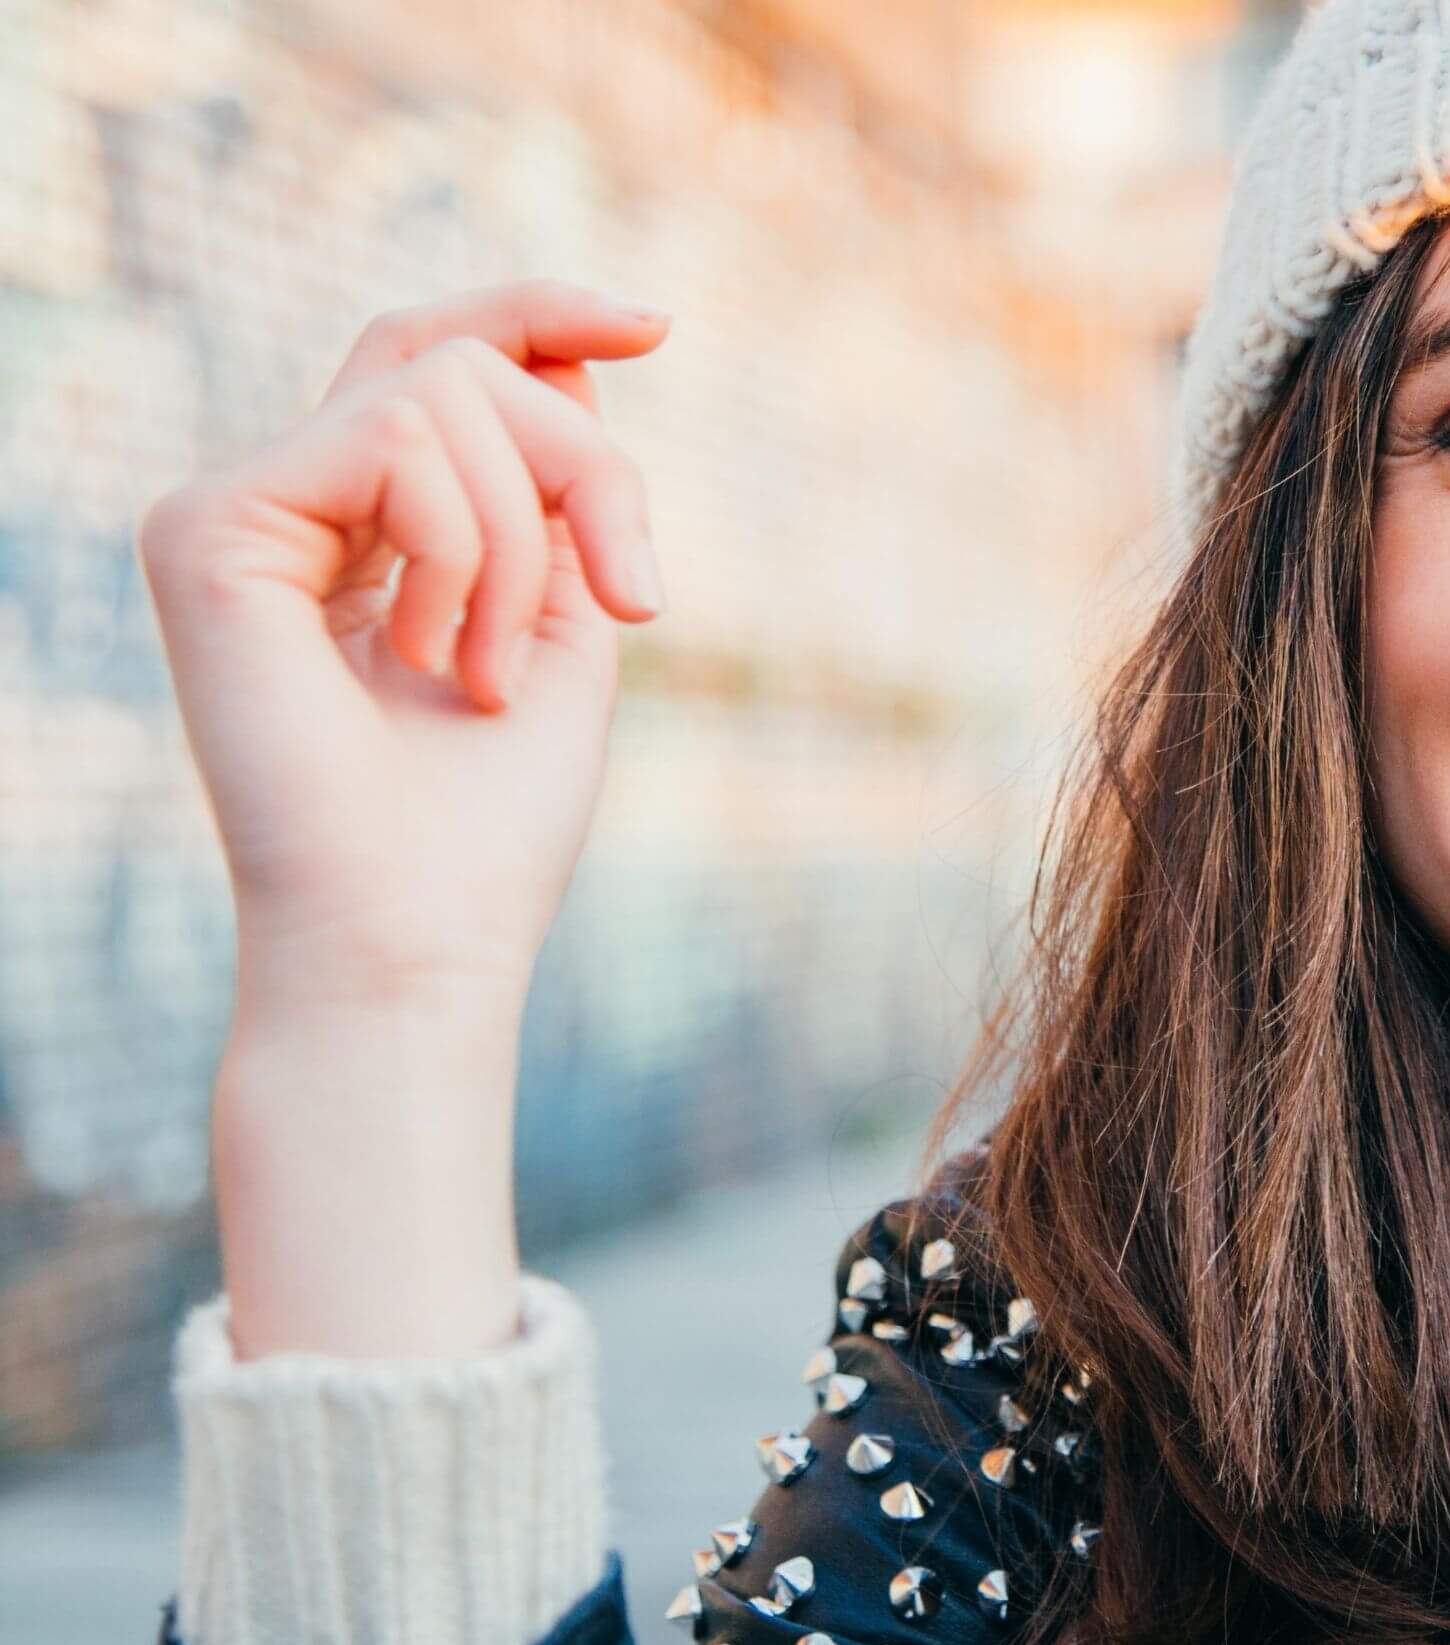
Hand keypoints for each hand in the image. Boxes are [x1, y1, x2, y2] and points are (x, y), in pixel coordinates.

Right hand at [137, 280, 669, 998]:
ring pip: (440, 388)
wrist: (418, 933)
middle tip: (628, 596)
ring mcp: (237, 512)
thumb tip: (568, 353)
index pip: (435, 362)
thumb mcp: (564, 615)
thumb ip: (556, 486)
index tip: (654, 325)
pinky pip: (394, 435)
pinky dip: (466, 550)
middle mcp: (290, 510)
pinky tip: (439, 660)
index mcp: (364, 530)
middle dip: (583, 461)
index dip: (539, 316)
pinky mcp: (206, 526)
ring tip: (492, 674)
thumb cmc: (492, 816)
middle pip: (456, 360)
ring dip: (526, 540)